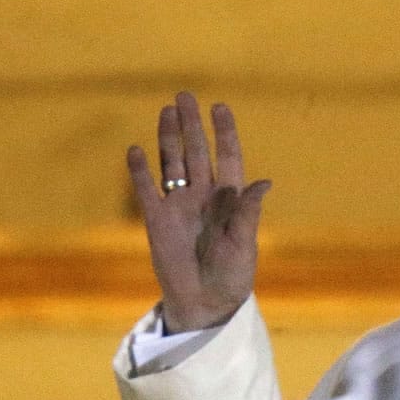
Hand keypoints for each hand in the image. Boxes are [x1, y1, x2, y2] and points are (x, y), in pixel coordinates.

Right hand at [127, 92, 270, 332]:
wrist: (205, 303)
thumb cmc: (232, 276)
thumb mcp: (244, 244)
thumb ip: (248, 213)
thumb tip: (264, 182)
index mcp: (229, 200)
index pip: (227, 158)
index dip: (224, 133)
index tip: (220, 107)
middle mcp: (204, 196)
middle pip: (196, 152)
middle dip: (191, 125)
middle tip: (185, 96)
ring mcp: (179, 206)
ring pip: (172, 163)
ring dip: (168, 138)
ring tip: (166, 111)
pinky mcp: (157, 221)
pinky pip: (147, 190)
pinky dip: (140, 171)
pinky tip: (136, 150)